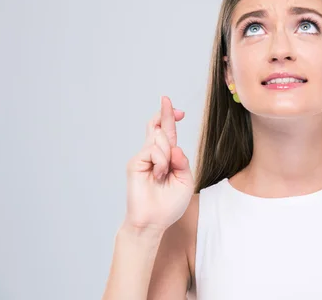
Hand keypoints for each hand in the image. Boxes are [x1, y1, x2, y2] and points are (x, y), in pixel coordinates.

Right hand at [124, 96, 194, 232]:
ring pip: (160, 139)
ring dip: (168, 153)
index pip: (167, 134)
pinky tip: (158, 174)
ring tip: (164, 173)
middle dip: (165, 113)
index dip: (170, 119)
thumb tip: (174, 146)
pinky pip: (154, 151)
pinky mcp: (135, 163)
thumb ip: (182, 161)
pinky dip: (161, 161)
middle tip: (166, 99)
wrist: (154, 221)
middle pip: (158, 127)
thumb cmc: (169, 204)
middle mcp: (153, 155)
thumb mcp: (185, 180)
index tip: (179, 110)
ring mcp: (143, 158)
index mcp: (166, 158)